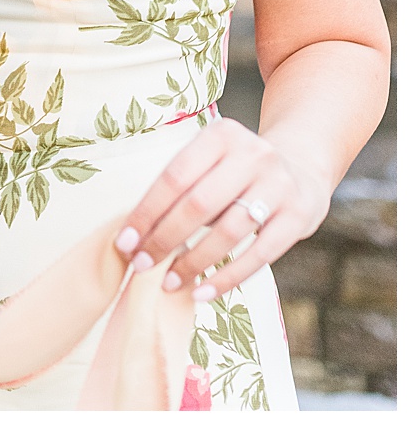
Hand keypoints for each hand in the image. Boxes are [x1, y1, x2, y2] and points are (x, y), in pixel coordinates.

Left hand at [114, 118, 330, 301]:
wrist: (301, 169)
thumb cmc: (236, 171)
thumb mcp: (211, 161)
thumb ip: (181, 189)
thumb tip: (137, 235)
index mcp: (221, 135)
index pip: (174, 177)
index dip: (146, 212)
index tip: (124, 241)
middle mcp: (253, 155)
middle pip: (198, 204)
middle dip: (164, 239)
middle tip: (140, 265)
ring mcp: (279, 186)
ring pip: (228, 232)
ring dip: (194, 261)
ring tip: (169, 282)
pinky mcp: (298, 216)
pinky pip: (260, 254)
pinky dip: (228, 277)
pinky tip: (204, 292)